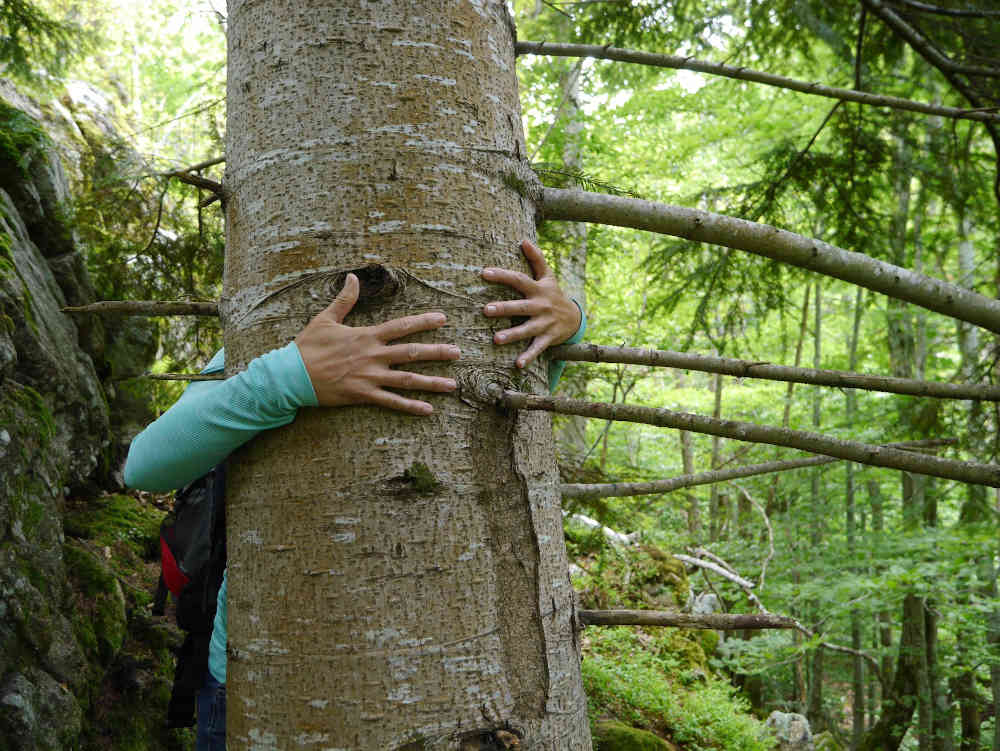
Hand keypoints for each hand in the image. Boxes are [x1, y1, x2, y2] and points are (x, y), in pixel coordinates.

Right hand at [294, 274, 459, 413]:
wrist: (291, 375)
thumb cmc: (307, 346)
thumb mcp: (325, 318)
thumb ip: (344, 299)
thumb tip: (353, 276)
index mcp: (366, 336)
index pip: (401, 326)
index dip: (423, 322)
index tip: (442, 319)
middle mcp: (372, 356)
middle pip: (411, 353)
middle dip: (437, 352)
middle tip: (458, 352)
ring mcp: (370, 377)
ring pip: (407, 380)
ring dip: (431, 382)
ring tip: (452, 385)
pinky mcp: (363, 395)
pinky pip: (391, 402)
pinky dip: (410, 407)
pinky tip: (428, 410)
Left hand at [482, 240, 581, 367]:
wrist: (575, 318)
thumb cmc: (553, 294)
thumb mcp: (547, 276)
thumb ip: (536, 258)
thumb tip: (523, 239)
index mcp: (537, 290)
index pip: (519, 280)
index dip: (503, 276)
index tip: (484, 272)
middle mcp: (540, 306)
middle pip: (521, 307)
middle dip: (504, 308)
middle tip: (486, 310)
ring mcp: (544, 324)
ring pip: (527, 330)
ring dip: (512, 335)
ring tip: (496, 339)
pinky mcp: (548, 338)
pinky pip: (537, 348)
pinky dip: (528, 357)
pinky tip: (517, 364)